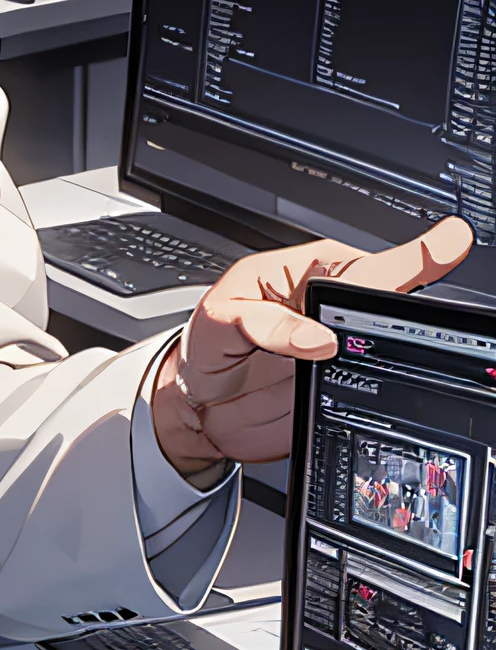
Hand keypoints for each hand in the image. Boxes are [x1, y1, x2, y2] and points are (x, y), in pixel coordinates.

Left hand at [153, 218, 474, 477]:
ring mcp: (344, 348)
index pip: (360, 266)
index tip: (449, 244)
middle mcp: (332, 308)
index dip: (407, 259)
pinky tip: (380, 390)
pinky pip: (378, 387)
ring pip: (389, 344)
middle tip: (400, 321)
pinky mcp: (347, 386)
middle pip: (386, 302)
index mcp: (305, 272)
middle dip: (402, 308)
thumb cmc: (208, 346)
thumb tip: (315, 338)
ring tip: (385, 355)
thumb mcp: (218, 322)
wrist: (200, 405)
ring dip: (396, 351)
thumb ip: (263, 324)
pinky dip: (388, 389)